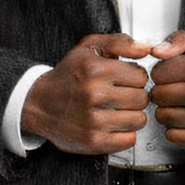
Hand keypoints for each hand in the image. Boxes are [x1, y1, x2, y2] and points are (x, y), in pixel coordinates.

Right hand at [22, 33, 155, 154]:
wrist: (39, 103)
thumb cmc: (67, 76)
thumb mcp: (89, 48)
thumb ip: (120, 42)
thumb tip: (146, 49)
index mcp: (95, 70)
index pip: (141, 76)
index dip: (135, 78)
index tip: (124, 80)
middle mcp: (93, 94)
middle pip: (142, 99)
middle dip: (134, 96)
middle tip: (120, 96)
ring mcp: (93, 120)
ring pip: (139, 120)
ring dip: (131, 116)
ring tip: (116, 110)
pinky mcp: (93, 141)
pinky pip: (129, 140)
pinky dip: (124, 133)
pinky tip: (112, 124)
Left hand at [145, 30, 184, 151]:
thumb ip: (180, 40)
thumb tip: (157, 51)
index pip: (158, 73)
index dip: (164, 73)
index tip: (176, 75)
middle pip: (157, 95)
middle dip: (165, 92)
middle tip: (181, 91)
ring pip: (162, 116)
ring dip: (170, 111)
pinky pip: (171, 135)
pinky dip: (177, 129)